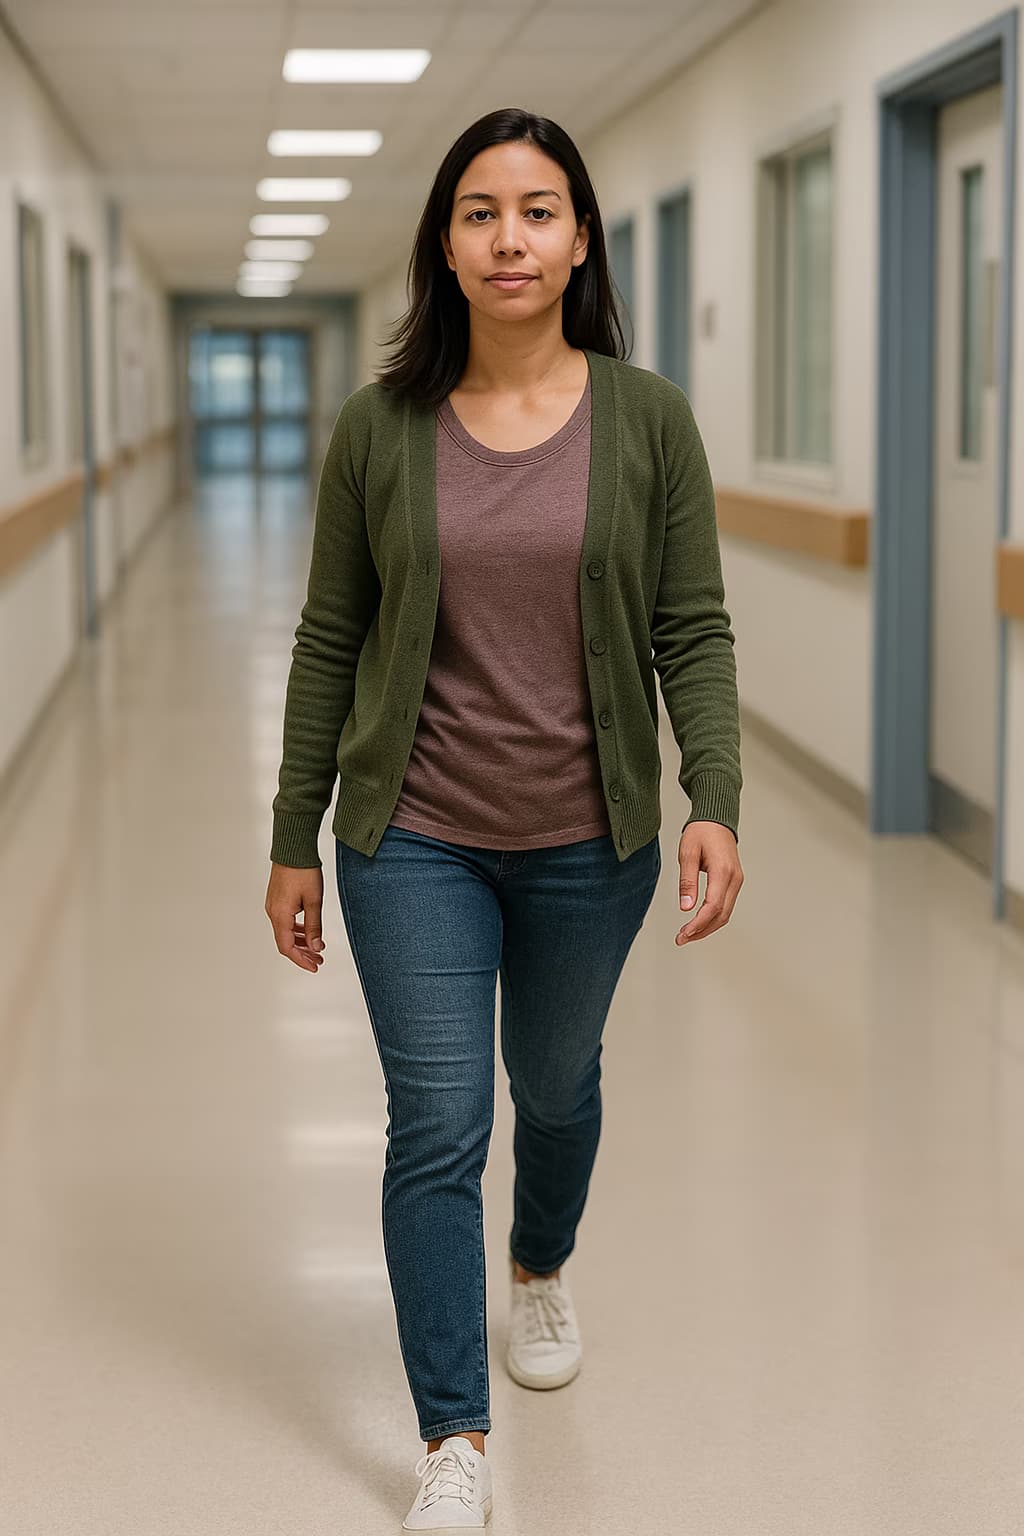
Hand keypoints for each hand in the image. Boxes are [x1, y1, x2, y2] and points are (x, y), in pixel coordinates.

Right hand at [265, 863, 325, 972]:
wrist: (293, 849)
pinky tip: (308, 931)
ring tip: (317, 947)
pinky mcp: (277, 899)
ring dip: (301, 942)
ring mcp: (273, 906)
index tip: (315, 966)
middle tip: (319, 960)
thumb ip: (314, 926)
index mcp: (280, 915)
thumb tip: (316, 947)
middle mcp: (273, 912)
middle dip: (303, 953)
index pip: (287, 947)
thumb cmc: (303, 871)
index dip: (301, 960)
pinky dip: (296, 930)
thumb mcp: (314, 901)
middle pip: (285, 942)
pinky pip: (285, 921)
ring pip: (285, 932)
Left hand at [675, 822, 742, 945]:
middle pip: (721, 915)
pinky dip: (712, 918)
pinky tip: (698, 922)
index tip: (683, 934)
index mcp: (723, 871)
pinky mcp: (733, 882)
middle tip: (681, 939)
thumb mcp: (687, 853)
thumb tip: (686, 907)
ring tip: (687, 934)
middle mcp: (734, 879)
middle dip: (701, 931)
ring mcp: (736, 881)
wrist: (715, 819)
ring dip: (707, 927)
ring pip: (725, 913)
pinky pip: (725, 906)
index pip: (713, 907)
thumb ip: (687, 881)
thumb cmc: (701, 832)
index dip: (698, 924)